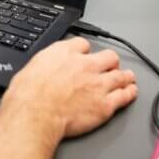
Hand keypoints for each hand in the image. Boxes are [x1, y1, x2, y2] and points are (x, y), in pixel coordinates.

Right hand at [0, 36, 137, 140]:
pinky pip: (125, 96)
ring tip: (127, 77)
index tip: (85, 55)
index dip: (85, 51)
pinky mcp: (105, 105)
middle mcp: (85, 65)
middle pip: (109, 56)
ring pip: (121, 75)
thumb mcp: (30, 67)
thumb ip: (46, 64)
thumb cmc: (28, 94)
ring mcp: (98, 85)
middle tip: (110, 66)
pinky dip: (129, 93)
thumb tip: (45, 68)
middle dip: (110, 61)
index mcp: (64, 53)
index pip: (83, 44)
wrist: (35, 113)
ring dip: (125, 76)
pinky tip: (130, 92)